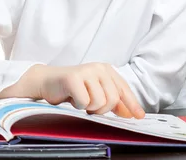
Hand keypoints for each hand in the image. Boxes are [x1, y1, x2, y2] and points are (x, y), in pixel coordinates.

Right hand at [0, 63, 144, 118]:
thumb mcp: (96, 93)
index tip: (138, 117)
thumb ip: (113, 101)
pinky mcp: (73, 77)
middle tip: (90, 106)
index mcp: (106, 70)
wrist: (47, 81)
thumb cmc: (72, 88)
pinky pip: (85, 102)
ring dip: (89, 108)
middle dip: (102, 109)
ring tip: (81, 101)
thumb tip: (132, 113)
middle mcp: (98, 68)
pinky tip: (73, 98)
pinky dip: (79, 105)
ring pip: (100, 102)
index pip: (124, 90)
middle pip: (113, 99)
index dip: (131, 105)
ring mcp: (85, 71)